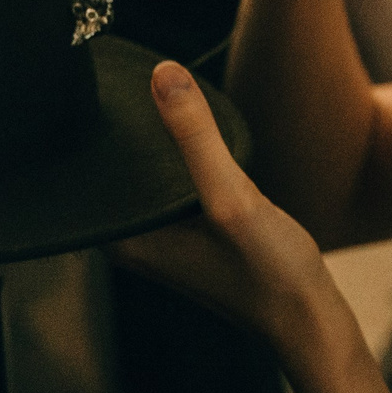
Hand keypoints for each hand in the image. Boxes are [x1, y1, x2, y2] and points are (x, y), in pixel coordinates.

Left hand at [110, 62, 351, 366]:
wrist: (309, 320)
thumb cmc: (269, 274)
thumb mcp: (233, 199)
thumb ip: (196, 138)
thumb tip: (163, 73)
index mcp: (124, 239)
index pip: (83, 173)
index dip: (82, 128)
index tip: (85, 82)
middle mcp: (133, 240)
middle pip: (111, 171)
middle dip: (114, 129)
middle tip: (111, 72)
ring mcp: (161, 238)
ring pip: (141, 176)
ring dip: (146, 140)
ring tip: (141, 88)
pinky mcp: (189, 233)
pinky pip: (168, 183)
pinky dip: (173, 157)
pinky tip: (180, 128)